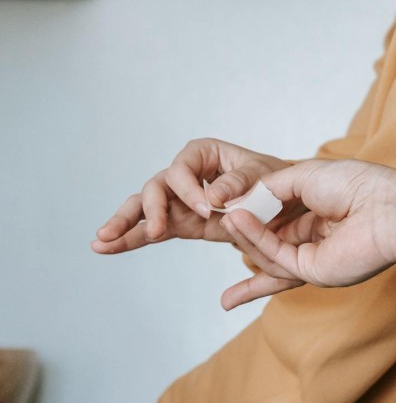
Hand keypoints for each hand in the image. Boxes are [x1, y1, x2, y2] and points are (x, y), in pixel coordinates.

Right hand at [91, 138, 289, 254]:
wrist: (287, 204)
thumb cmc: (275, 182)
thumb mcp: (264, 177)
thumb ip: (239, 184)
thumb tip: (213, 197)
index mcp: (202, 154)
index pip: (182, 170)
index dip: (189, 190)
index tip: (207, 209)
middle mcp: (185, 175)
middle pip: (155, 189)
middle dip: (146, 210)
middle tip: (151, 231)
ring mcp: (179, 201)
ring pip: (145, 210)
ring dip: (124, 225)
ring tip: (101, 242)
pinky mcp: (183, 223)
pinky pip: (155, 231)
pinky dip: (133, 239)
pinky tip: (108, 248)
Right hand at [219, 159, 395, 308]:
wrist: (386, 206)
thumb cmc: (357, 184)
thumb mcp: (304, 175)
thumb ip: (271, 187)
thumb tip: (244, 197)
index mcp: (318, 216)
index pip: (278, 221)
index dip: (253, 216)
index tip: (227, 206)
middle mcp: (316, 240)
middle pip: (269, 244)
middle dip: (242, 236)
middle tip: (215, 219)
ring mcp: (314, 259)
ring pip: (268, 254)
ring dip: (243, 235)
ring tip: (223, 217)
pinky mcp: (313, 273)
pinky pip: (276, 257)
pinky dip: (255, 239)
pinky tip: (237, 221)